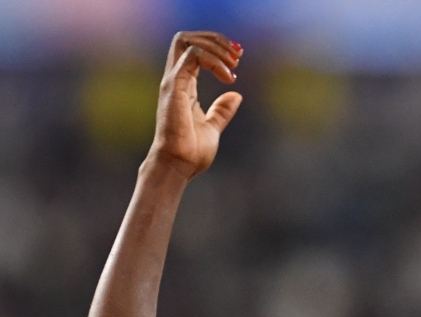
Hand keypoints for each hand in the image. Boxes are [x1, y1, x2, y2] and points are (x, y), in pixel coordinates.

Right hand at [146, 32, 243, 178]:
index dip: (217, 48)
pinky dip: (213, 60)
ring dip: (215, 46)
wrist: (178, 165)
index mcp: (184, 86)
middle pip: (187, 39)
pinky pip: (193, 57)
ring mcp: (173, 82)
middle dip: (215, 40)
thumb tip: (236, 96)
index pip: (194, 51)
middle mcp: (176, 79)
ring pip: (188, 41)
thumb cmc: (191, 152)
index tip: (238, 60)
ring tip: (234, 63)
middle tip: (238, 55)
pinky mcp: (174, 87)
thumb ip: (222, 111)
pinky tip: (228, 77)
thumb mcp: (213, 127)